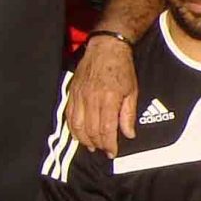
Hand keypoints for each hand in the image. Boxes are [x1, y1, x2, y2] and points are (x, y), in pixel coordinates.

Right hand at [67, 32, 139, 154]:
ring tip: (92, 146)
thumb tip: (128, 134)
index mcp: (108, 98)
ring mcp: (79, 96)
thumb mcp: (132, 91)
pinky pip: (69, 116)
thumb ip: (128, 114)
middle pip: (91, 130)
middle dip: (98, 144)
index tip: (112, 153)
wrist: (106, 48)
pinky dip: (73, 128)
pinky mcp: (72, 93)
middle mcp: (91, 99)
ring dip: (84, 139)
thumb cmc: (122, 69)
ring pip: (77, 125)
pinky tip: (79, 134)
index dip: (109, 144)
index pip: (106, 129)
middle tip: (104, 150)